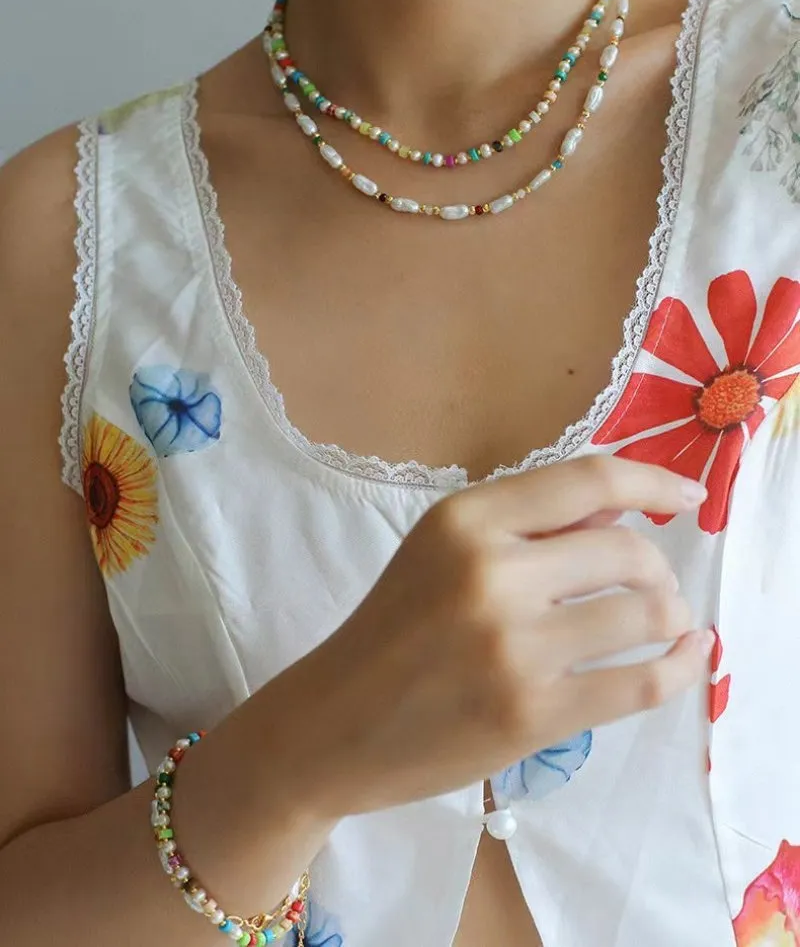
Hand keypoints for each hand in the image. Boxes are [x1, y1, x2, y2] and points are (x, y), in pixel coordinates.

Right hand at [298, 457, 711, 816]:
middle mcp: (490, 573)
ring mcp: (513, 648)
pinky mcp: (532, 716)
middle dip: (657, 567)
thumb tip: (623, 510)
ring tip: (661, 622)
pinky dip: (682, 667)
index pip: (588, 480)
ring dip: (669, 615)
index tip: (688, 496)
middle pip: (627, 551)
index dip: (653, 482)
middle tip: (654, 584)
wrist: (334, 725)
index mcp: (464, 521)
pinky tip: (690, 656)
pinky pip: (641, 683)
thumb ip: (527, 525)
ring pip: (644, 615)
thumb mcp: (440, 553)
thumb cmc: (389, 631)